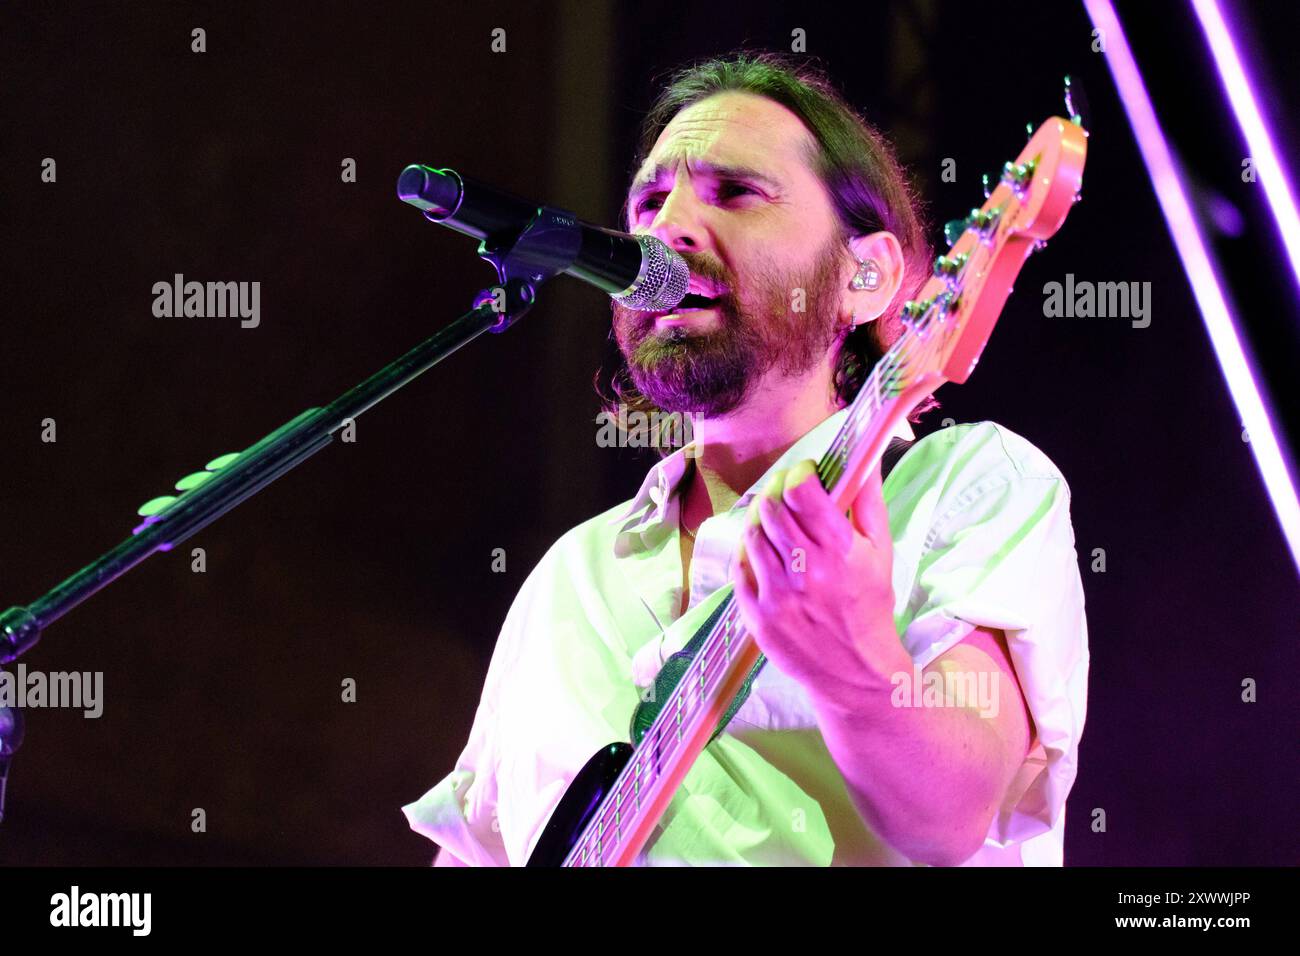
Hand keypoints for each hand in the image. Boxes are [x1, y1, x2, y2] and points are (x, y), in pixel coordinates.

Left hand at [732, 457, 904, 706]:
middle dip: (776, 491)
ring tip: (773, 520)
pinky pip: (740, 569)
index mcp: (840, 550)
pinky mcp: (758, 616)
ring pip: (752, 535)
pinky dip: (747, 553)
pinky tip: (761, 550)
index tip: (804, 474)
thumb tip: (864, 458)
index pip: (803, 492)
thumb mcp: (881, 552)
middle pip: (773, 509)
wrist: (856, 672)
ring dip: (760, 519)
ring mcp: (778, 594)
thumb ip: (868, 502)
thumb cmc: (870, 607)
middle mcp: (806, 570)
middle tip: (783, 491)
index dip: (799, 474)